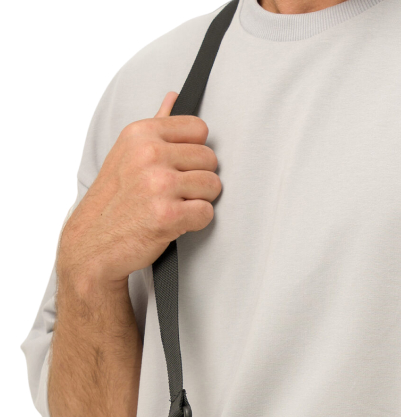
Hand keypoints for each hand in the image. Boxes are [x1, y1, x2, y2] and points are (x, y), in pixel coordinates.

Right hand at [59, 92, 221, 291]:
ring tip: (175, 206)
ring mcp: (159, 184)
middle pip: (210, 159)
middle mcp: (149, 154)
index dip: (195, 151)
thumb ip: (157, 125)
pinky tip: (175, 223)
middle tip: (176, 193)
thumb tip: (175, 96)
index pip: (199, 129)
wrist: (94, 242)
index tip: (179, 166)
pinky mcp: (168, 215)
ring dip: (199, 201)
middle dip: (199, 179)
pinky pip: (207, 213)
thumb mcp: (128, 152)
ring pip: (213, 186)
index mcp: (141, 134)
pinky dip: (196, 222)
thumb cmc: (114, 199)